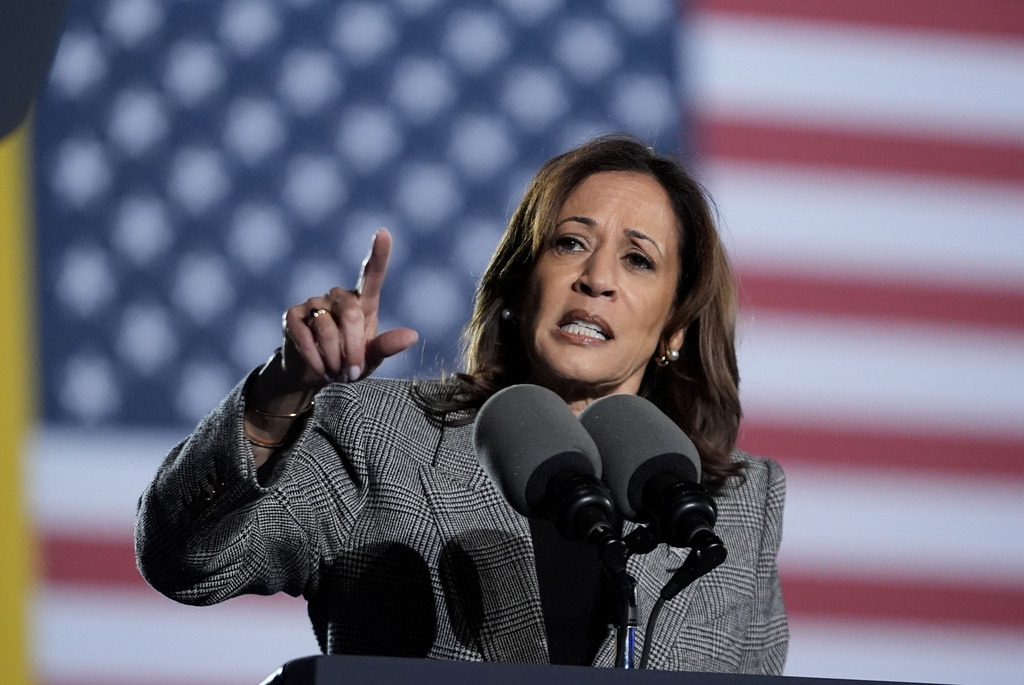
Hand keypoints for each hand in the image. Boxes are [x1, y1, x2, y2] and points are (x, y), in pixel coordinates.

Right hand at [280, 229, 418, 389]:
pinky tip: (321, 369)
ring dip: (335, 358)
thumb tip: (412, 335)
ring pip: (327, 329)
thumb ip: (388, 346)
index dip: (378, 254)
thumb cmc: (349, 362)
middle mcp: (338, 295)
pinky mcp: (292, 315)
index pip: (371, 274)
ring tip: (337, 373)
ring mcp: (313, 302)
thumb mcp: (372, 358)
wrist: (314, 374)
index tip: (383, 232)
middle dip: (354, 349)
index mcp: (363, 301)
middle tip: (353, 373)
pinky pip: (305, 336)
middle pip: (351, 315)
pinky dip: (316, 359)